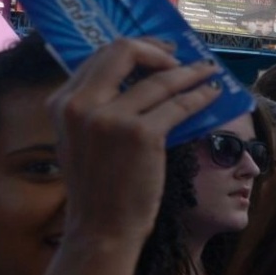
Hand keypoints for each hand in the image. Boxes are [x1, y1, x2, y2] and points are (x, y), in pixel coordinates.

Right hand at [50, 40, 224, 246]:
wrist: (100, 227)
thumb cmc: (98, 184)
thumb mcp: (81, 137)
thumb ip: (97, 105)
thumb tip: (140, 75)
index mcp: (62, 102)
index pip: (101, 55)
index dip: (137, 47)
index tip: (160, 50)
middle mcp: (80, 105)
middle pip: (124, 51)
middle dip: (159, 48)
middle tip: (182, 56)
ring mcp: (110, 119)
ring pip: (160, 78)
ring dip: (191, 72)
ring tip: (208, 71)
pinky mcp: (141, 135)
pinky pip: (179, 104)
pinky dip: (201, 96)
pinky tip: (213, 94)